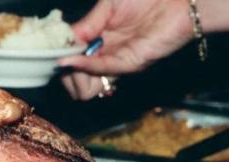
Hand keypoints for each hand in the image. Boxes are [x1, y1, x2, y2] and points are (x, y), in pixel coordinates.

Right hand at [59, 0, 193, 100]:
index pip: (70, 65)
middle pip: (74, 82)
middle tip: (61, 59)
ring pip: (86, 86)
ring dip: (73, 75)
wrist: (177, 0)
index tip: (51, 54)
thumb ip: (86, 24)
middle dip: (64, 73)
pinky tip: (72, 60)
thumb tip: (64, 42)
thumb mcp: (106, 6)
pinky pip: (102, 70)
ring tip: (69, 60)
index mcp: (98, 44)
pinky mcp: (131, 64)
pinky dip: (84, 66)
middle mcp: (106, 58)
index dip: (58, 62)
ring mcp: (117, 63)